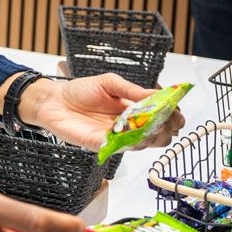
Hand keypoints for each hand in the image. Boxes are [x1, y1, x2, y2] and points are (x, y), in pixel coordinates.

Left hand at [11, 73, 185, 150]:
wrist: (53, 100)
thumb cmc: (80, 91)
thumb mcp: (109, 83)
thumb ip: (132, 90)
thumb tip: (158, 93)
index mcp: (135, 112)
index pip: (164, 120)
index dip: (175, 117)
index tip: (177, 110)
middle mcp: (130, 128)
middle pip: (160, 136)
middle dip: (168, 128)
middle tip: (166, 117)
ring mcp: (118, 139)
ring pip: (145, 144)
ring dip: (152, 134)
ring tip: (151, 122)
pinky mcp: (103, 146)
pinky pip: (122, 148)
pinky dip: (130, 140)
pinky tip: (131, 130)